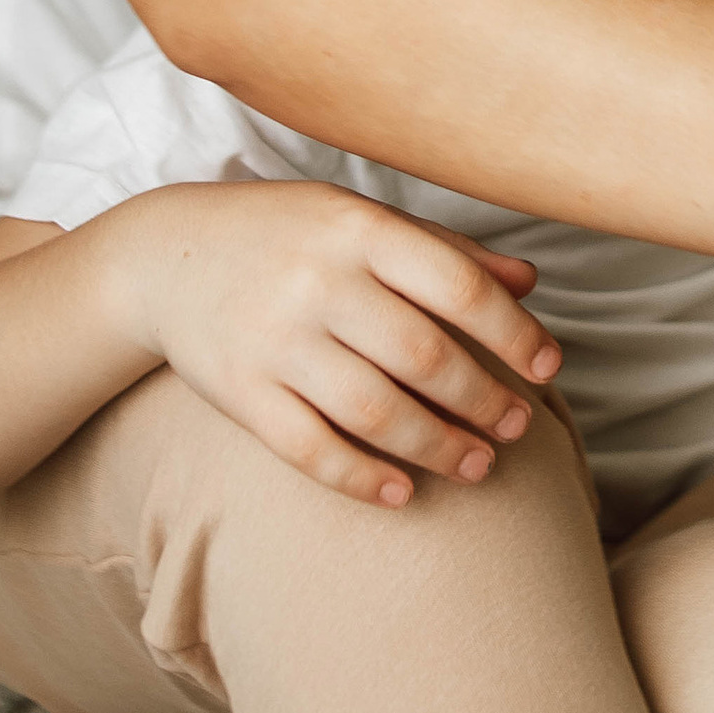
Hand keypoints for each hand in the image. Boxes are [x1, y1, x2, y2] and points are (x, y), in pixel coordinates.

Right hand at [104, 179, 563, 510]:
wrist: (166, 256)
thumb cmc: (286, 236)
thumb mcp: (360, 220)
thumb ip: (443, 251)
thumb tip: (528, 283)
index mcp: (358, 230)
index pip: (456, 285)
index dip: (513, 332)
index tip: (548, 368)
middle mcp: (318, 282)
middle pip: (422, 356)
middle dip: (482, 400)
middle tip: (517, 427)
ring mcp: (276, 340)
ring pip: (374, 411)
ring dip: (437, 448)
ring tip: (477, 465)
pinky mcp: (241, 393)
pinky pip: (310, 448)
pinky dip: (361, 478)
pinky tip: (401, 493)